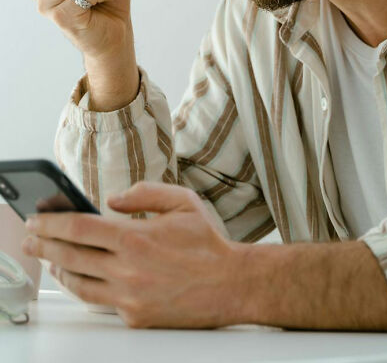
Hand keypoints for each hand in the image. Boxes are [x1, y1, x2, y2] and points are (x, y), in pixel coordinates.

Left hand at [22, 182, 236, 328]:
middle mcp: (127, 269)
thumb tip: (111, 200)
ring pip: (78, 283)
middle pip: (69, 256)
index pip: (78, 228)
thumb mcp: (183, 203)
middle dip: (43, 245)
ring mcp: (129, 296)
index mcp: (136, 237)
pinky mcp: (135, 316)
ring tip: (50, 258)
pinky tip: (81, 279)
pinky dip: (86, 287)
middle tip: (31, 239)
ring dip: (58, 269)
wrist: (231, 284)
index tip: (37, 219)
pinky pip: (99, 302)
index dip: (50, 223)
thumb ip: (145, 193)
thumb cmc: (209, 244)